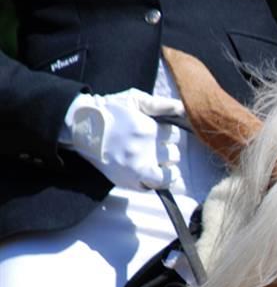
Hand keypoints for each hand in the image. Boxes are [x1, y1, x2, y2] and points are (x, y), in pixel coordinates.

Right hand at [62, 89, 187, 191]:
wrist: (82, 127)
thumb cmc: (108, 110)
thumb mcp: (134, 99)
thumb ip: (161, 104)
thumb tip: (184, 108)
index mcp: (148, 130)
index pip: (174, 134)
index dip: (169, 132)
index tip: (161, 131)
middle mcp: (145, 151)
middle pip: (173, 154)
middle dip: (169, 149)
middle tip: (158, 147)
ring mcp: (137, 169)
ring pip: (168, 175)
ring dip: (168, 169)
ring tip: (161, 163)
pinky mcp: (128, 181)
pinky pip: (153, 187)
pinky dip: (159, 183)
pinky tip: (156, 176)